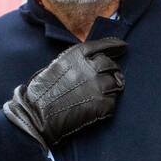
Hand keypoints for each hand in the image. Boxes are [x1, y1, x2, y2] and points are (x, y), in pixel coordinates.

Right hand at [3, 37, 126, 147]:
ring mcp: (98, 86)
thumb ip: (75, 62)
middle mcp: (90, 67)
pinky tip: (97, 108)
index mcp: (76, 55)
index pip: (102, 46)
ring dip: (112, 88)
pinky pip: (113, 102)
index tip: (123, 46)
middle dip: (113, 70)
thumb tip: (89, 63)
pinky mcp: (102, 105)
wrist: (37, 115)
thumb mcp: (56, 66)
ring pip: (116, 83)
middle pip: (112, 65)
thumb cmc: (40, 92)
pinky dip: (108, 105)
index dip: (114, 45)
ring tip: (104, 94)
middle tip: (112, 76)